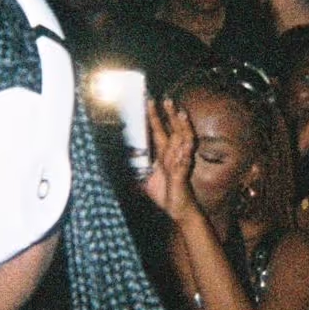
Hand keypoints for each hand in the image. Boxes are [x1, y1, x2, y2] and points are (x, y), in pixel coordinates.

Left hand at [139, 97, 200, 221]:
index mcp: (164, 155)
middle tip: (166, 99)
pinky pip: (185, 157)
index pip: (159, 131)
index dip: (154, 117)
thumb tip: (122, 165)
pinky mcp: (182, 172)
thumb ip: (136, 171)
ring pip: (183, 139)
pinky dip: (186, 147)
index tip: (149, 102)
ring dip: (181, 125)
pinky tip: (185, 138)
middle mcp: (173, 155)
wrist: (178, 211)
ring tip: (179, 112)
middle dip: (169, 114)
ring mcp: (180, 162)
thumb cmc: (166, 194)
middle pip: (173, 129)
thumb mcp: (146, 181)